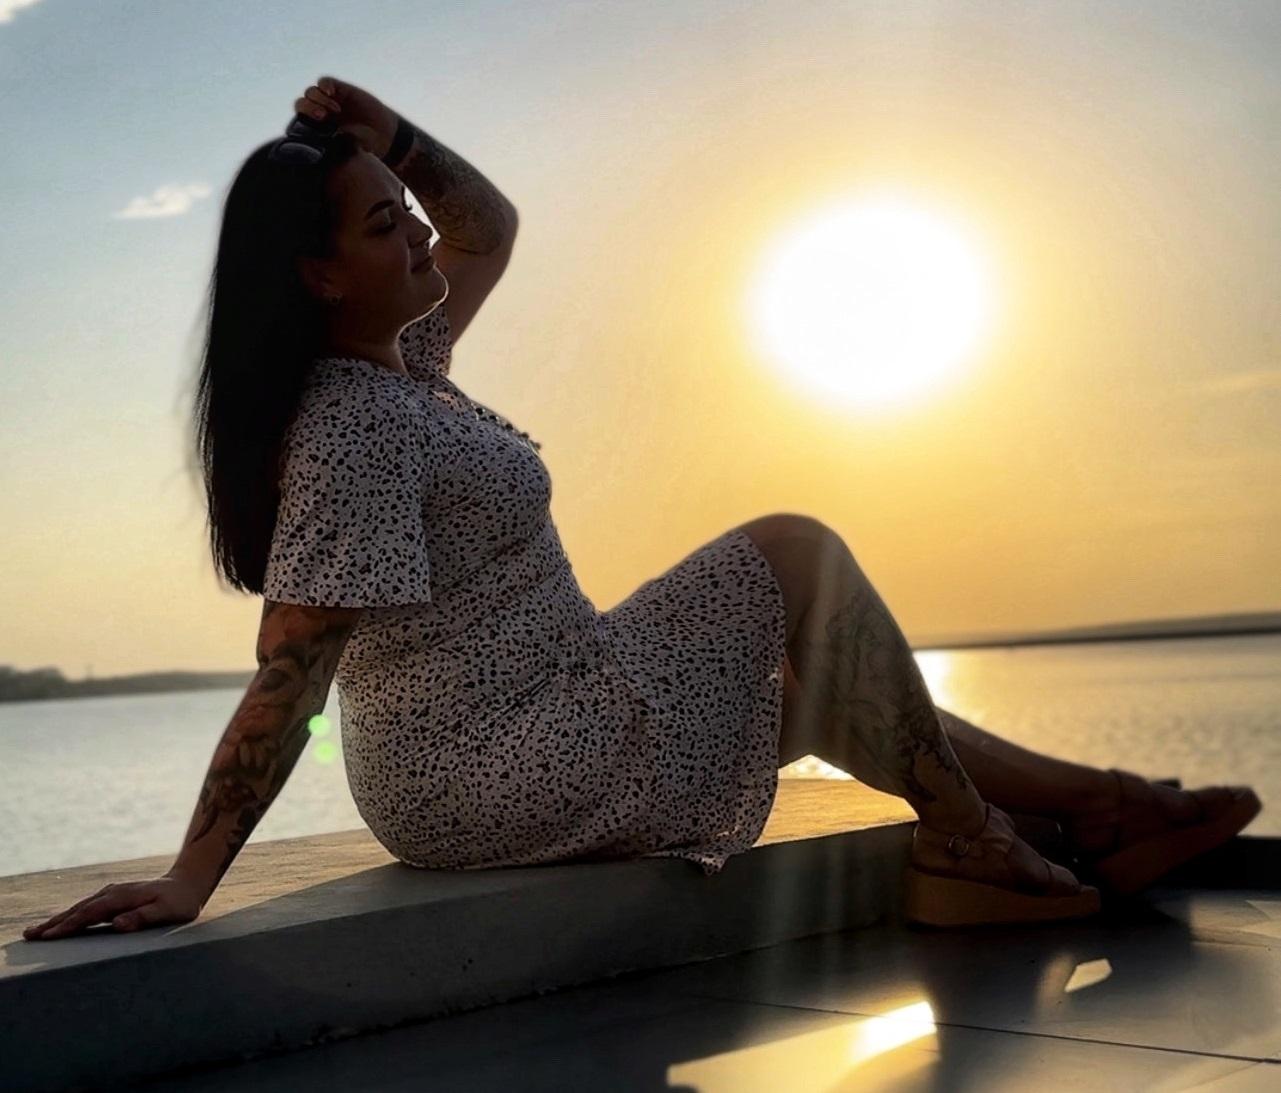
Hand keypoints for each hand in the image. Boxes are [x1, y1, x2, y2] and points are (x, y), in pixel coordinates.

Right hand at [22, 874, 205, 940]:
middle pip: (78, 910)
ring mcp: (112, 894)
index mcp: (122, 897)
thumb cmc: (180, 902)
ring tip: (36, 931)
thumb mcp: (167, 912)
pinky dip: (71, 916)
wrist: (188, 883)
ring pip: (80, 908)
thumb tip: (118, 923)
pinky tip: (61, 924)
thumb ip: (143, 917)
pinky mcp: (114, 898)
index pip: (90, 913)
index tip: (49, 937)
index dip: (69, 925)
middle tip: (28, 935)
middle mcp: (113, 893)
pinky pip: (87, 908)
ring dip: (58, 919)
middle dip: (54, 923)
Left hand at [295, 75, 398, 158]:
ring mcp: (330, 100)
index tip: (315, 126)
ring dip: (318, 99)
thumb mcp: (350, 146)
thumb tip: (330, 134)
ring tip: (336, 109)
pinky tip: (330, 92)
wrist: (383, 135)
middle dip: (309, 108)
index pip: (299, 120)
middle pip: (302, 104)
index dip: (303, 120)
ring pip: (311, 92)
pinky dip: (324, 85)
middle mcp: (320, 114)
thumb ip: (338, 139)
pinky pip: (325, 82)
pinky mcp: (341, 89)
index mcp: (317, 129)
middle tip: (323, 116)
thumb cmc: (365, 145)